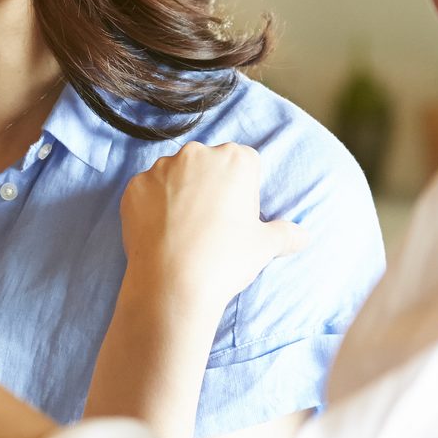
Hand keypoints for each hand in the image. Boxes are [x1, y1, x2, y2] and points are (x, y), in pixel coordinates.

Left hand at [119, 142, 309, 313]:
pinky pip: (146, 191)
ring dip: (179, 193)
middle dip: (210, 186)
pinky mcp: (133, 186)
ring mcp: (160, 168)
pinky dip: (152, 206)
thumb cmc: (225, 260)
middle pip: (208, 164)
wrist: (173, 283)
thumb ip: (286, 234)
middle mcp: (196, 154)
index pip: (244, 163)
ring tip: (183, 231)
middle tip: (210, 224)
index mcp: (235, 159)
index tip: (237, 215)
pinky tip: (160, 232)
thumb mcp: (266, 246)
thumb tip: (303, 237)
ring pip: (174, 175)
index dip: (243, 190)